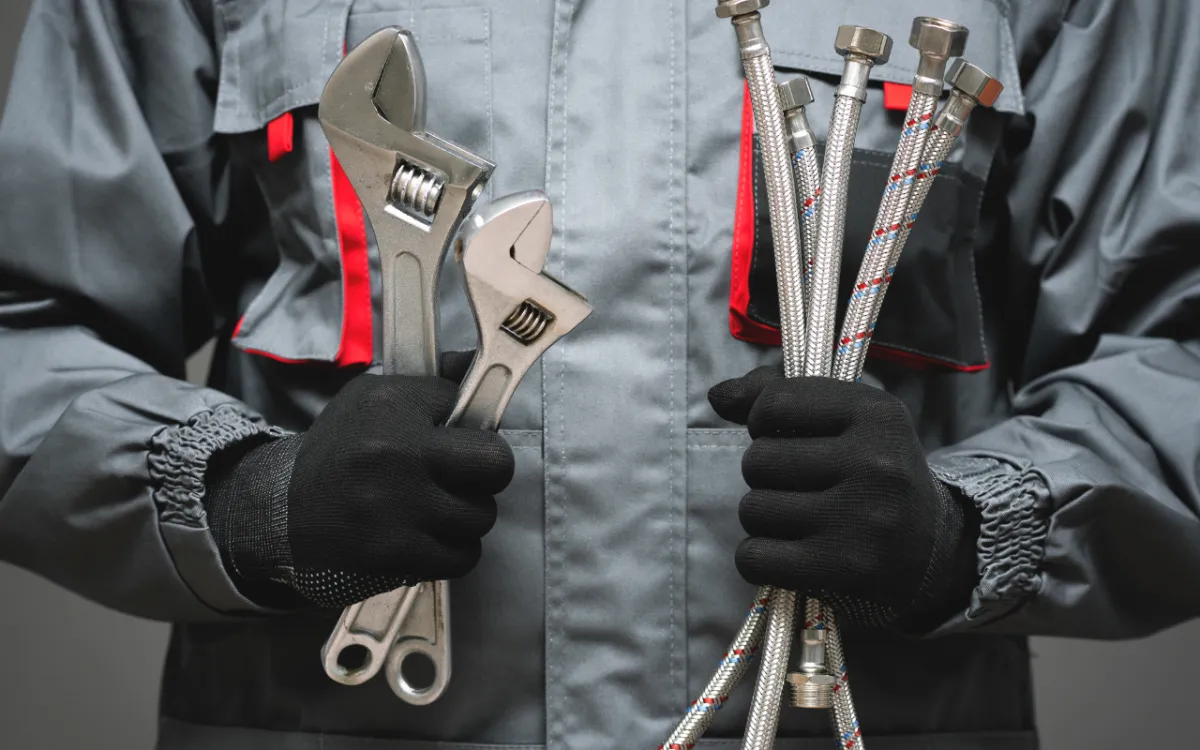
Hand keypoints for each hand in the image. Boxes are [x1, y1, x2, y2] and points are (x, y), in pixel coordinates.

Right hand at [204, 353, 512, 608]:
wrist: (281, 507)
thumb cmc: (340, 449)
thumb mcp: (374, 397)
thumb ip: (431, 382)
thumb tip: (475, 366)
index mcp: (392, 405)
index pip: (469, 405)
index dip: (470, 424)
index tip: (457, 437)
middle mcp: (396, 452)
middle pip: (496, 463)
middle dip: (487, 471)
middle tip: (465, 475)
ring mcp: (397, 506)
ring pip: (481, 515)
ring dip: (467, 515)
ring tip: (439, 508)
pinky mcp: (394, 552)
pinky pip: (462, 556)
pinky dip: (455, 551)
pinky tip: (433, 537)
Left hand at [708, 366, 979, 629]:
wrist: (933, 552)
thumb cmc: (874, 475)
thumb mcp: (848, 419)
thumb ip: (778, 396)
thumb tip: (718, 395)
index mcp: (877, 414)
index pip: (775, 402)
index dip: (763, 421)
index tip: (785, 436)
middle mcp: (874, 462)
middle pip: (758, 460)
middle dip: (765, 475)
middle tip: (800, 487)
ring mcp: (861, 518)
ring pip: (753, 509)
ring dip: (763, 518)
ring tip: (800, 520)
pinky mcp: (843, 569)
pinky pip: (754, 556)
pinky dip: (757, 558)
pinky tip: (787, 553)